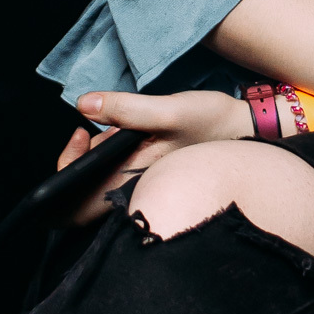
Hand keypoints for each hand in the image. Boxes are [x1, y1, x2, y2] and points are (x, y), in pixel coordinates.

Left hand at [55, 89, 251, 221]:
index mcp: (134, 185)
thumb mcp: (168, 110)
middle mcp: (134, 193)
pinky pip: (115, 171)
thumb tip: (84, 105)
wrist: (248, 130)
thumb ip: (125, 108)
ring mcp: (140, 186)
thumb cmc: (211, 124)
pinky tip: (129, 133)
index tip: (79, 138)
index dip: (64, 175)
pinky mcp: (147, 177)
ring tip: (119, 126)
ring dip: (98, 152)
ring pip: (99, 178)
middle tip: (93, 127)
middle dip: (83, 155)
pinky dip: (112, 152)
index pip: (75, 208)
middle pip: (83, 191)